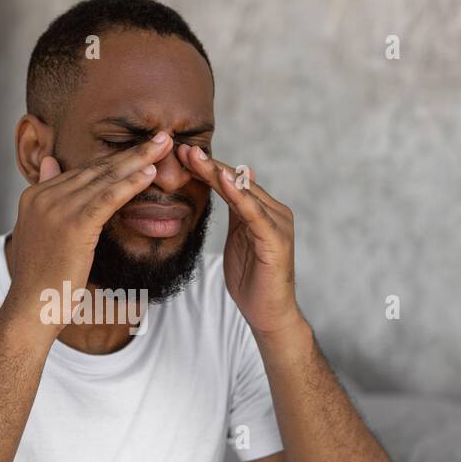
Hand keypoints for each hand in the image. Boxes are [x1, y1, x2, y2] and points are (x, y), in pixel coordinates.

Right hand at [2, 132, 173, 338]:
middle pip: (96, 170)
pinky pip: (108, 198)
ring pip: (105, 179)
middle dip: (132, 152)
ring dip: (138, 161)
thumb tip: (51, 162)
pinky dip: (130, 184)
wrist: (31, 309)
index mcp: (34, 196)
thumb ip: (47, 195)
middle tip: (162, 137)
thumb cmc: (42, 280)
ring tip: (165, 146)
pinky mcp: (75, 225)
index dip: (114, 160)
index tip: (141, 149)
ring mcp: (57, 208)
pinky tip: (150, 174)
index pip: (82, 172)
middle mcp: (43, 197)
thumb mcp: (40, 231)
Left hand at [177, 144, 301, 336]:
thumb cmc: (252, 280)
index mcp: (264, 211)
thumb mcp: (239, 240)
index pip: (233, 183)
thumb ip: (236, 213)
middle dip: (209, 165)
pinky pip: (254, 213)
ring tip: (196, 157)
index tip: (182, 154)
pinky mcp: (276, 239)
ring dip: (219, 173)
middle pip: (238, 182)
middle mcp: (275, 212)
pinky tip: (224, 180)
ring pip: (244, 193)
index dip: (208, 168)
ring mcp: (278, 224)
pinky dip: (240, 195)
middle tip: (184, 147)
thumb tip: (230, 186)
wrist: (268, 314)